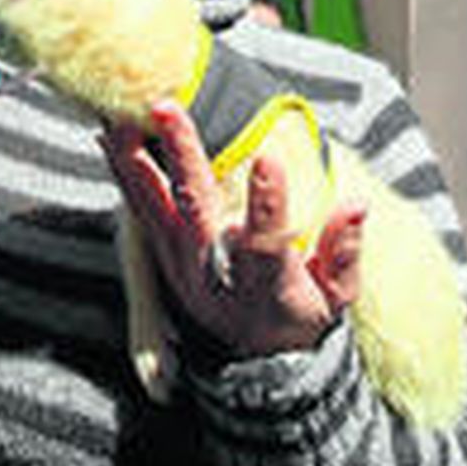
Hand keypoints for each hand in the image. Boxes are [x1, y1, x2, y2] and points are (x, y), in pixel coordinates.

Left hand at [103, 100, 365, 359]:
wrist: (255, 356)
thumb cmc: (301, 313)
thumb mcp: (335, 296)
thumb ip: (343, 252)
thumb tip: (357, 204)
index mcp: (264, 283)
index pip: (265, 240)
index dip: (269, 202)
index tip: (270, 158)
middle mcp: (214, 270)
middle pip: (195, 208)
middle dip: (183, 155)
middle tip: (170, 108)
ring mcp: (182, 262)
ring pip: (154, 205)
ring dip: (137, 158)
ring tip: (124, 115)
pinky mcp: (164, 255)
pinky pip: (140, 209)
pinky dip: (125, 173)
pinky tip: (109, 137)